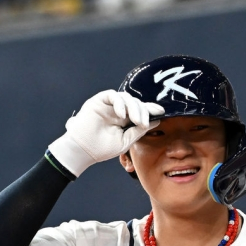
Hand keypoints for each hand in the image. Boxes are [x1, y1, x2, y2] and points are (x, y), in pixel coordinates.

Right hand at [48, 90, 164, 176]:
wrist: (83, 151)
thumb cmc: (102, 148)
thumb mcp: (126, 141)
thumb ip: (139, 131)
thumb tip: (155, 121)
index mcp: (125, 120)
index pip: (140, 110)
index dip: (150, 109)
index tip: (161, 111)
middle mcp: (118, 110)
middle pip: (135, 103)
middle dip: (142, 112)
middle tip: (144, 124)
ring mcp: (108, 105)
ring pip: (126, 98)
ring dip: (133, 108)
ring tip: (135, 121)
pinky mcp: (99, 101)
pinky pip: (112, 95)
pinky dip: (119, 103)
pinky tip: (121, 115)